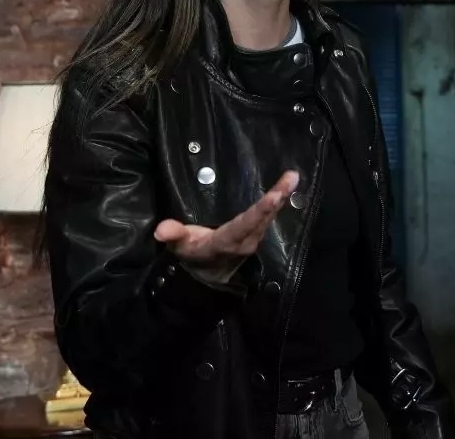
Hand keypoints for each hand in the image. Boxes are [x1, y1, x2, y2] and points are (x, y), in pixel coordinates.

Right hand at [153, 170, 297, 270]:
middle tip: (292, 177)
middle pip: (263, 217)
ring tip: (292, 177)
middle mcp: (245, 241)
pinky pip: (269, 216)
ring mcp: (254, 239)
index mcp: (226, 242)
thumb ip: (174, 236)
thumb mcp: (180, 247)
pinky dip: (278, 201)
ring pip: (270, 216)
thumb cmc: (193, 255)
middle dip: (278, 198)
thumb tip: (161, 229)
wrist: (207, 276)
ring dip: (282, 197)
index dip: (260, 210)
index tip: (275, 196)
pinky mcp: (258, 234)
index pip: (245, 224)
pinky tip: (286, 187)